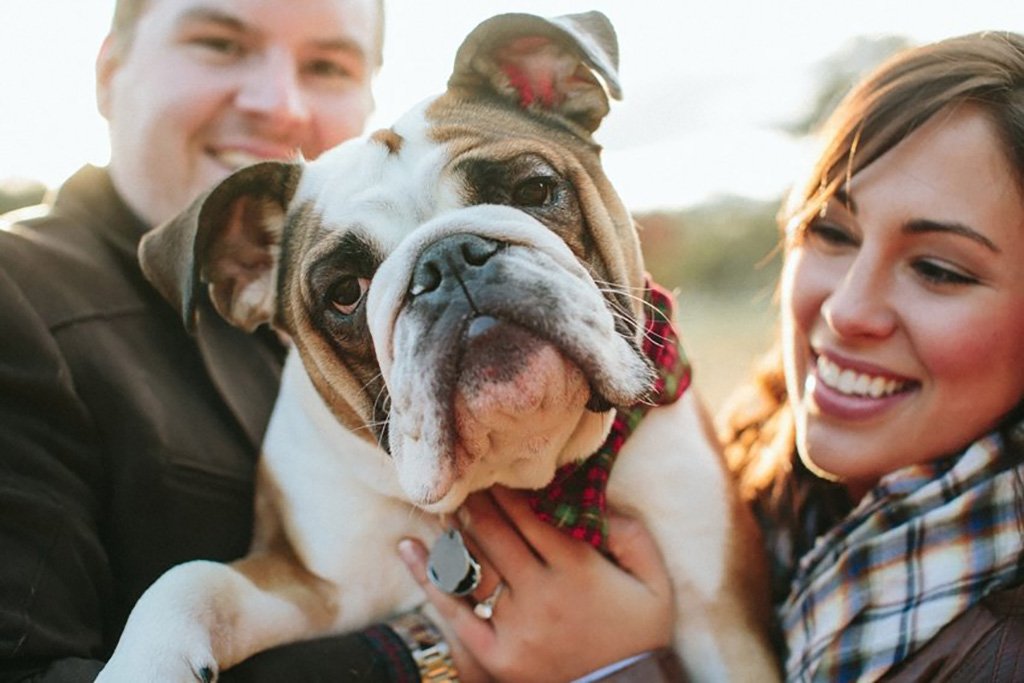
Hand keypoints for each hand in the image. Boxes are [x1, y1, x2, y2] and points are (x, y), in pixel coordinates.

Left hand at [399, 487, 673, 682]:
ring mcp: (515, 624)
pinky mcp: (496, 653)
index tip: (493, 468)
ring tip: (442, 502)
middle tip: (463, 476)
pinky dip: (428, 577)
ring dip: (454, 528)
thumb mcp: (655, 583)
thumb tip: (600, 501)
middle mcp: (541, 591)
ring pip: (473, 564)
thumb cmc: (638, 636)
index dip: (507, 490)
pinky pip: (455, 611)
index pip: (530, 516)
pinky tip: (407, 547)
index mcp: (577, 568)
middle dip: (477, 500)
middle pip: (496, 532)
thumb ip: (633, 536)